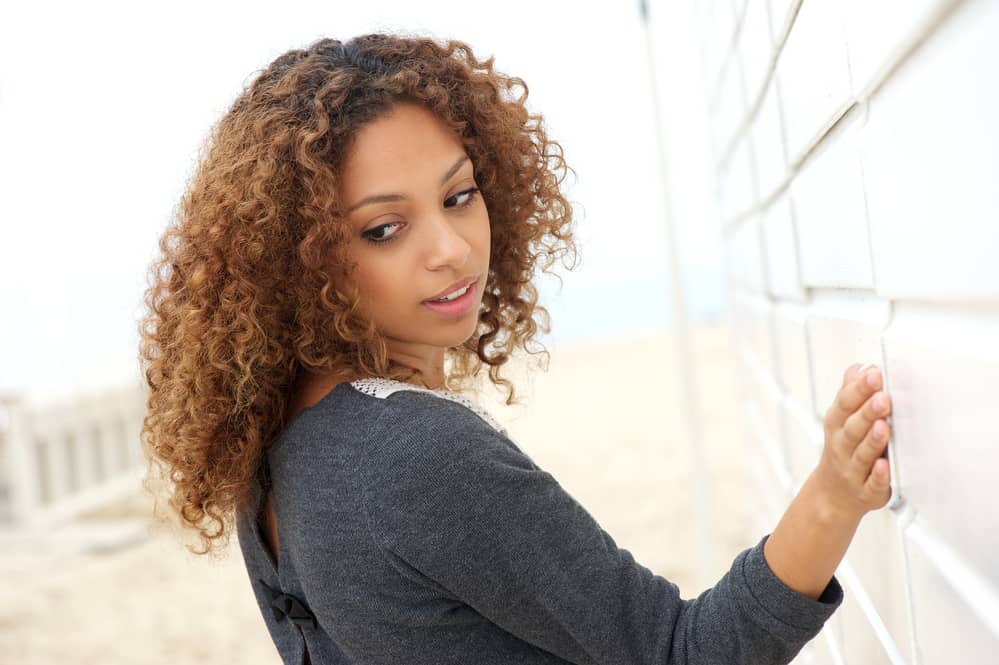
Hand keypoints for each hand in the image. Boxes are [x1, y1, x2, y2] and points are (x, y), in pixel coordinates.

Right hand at [814, 363, 892, 518]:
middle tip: (883, 396)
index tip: (875, 373)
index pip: (845, 403)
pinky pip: (872, 484)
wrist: (833, 494)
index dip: (859, 388)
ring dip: (873, 441)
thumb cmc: (844, 448)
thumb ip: (852, 392)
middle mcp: (842, 446)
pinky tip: (885, 466)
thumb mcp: (841, 418)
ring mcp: (853, 469)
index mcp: (837, 424)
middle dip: (867, 411)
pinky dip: (878, 476)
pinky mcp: (867, 492)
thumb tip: (862, 366)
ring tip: (884, 426)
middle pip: (853, 428)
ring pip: (862, 454)